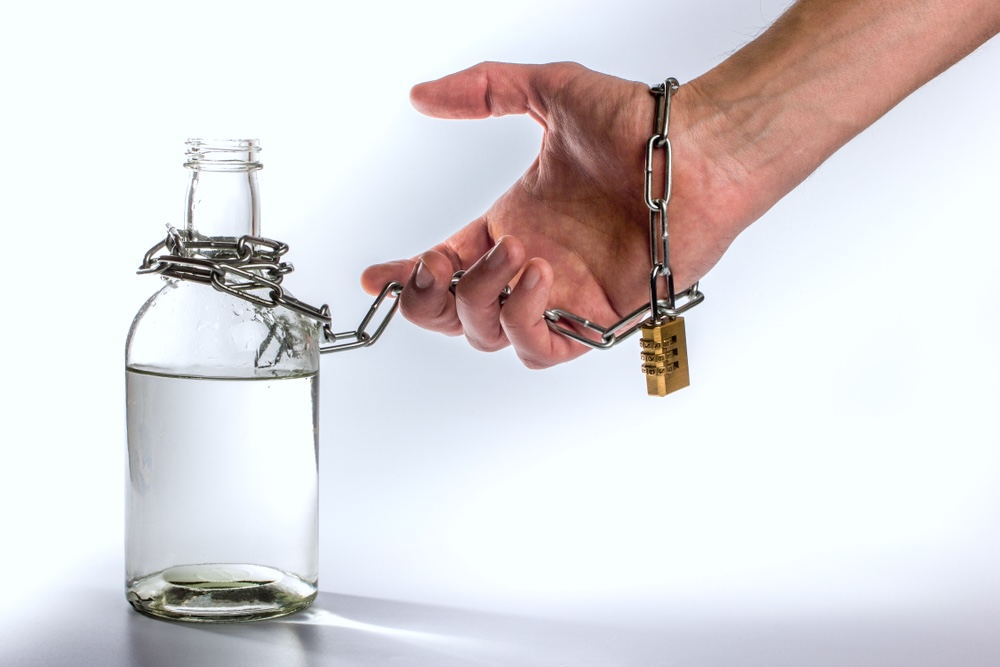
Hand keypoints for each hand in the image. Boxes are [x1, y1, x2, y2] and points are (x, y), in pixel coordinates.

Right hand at [361, 62, 738, 367]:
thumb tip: (423, 94)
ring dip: (482, 300)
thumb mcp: (548, 92)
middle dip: (428, 301)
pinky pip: (540, 350)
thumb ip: (484, 90)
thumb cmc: (639, 127)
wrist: (697, 152)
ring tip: (515, 251)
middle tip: (433, 267)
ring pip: (490, 336)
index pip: (445, 267)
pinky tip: (537, 275)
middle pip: (456, 316)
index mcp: (513, 226)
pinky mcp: (596, 320)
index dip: (407, 278)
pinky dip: (524, 321)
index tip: (375, 276)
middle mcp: (532, 266)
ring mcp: (562, 296)